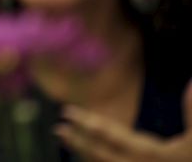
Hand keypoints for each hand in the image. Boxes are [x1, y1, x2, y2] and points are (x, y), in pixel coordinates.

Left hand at [55, 80, 191, 160]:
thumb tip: (191, 83)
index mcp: (157, 157)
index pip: (115, 138)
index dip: (89, 124)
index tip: (67, 112)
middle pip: (104, 157)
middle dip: (80, 142)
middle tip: (58, 128)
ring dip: (87, 155)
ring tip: (69, 141)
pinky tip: (89, 157)